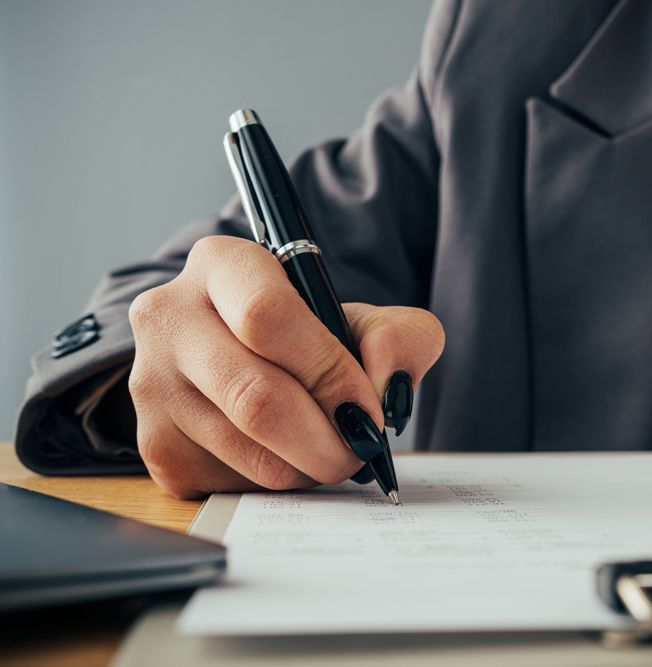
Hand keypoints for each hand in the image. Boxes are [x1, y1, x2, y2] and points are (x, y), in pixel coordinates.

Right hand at [127, 236, 444, 498]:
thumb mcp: (365, 319)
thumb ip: (400, 337)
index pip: (266, 317)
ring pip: (243, 449)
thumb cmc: (310, 337)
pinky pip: (226, 482)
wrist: (249, 358)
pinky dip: (274, 482)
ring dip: (305, 466)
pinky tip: (287, 457)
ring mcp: (151, 383)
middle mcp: (168, 317)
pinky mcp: (153, 444)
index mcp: (221, 264)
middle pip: (252, 395)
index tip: (367, 408)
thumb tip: (386, 382)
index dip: (327, 372)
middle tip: (359, 449)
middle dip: (325, 437)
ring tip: (330, 452)